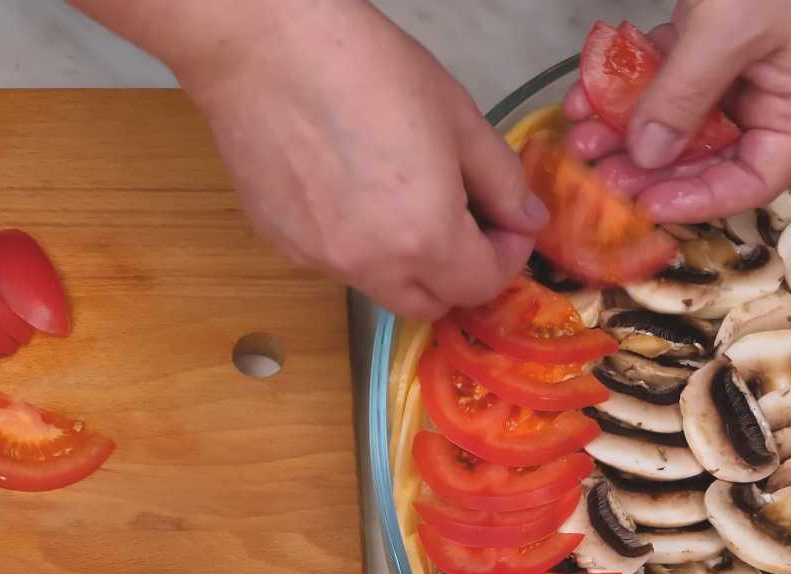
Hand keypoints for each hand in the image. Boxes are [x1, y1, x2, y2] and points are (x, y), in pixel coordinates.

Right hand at [171, 3, 545, 318]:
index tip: (506, 219)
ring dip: (405, 261)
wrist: (266, 51)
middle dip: (457, 272)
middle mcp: (370, 266)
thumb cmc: (368, 69)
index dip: (506, 255)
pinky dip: (357, 243)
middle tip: (462, 219)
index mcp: (424, 237)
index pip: (482, 285)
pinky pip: (336, 262)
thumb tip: (525, 219)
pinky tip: (345, 186)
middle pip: (430, 304)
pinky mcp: (282, 244)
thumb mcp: (458, 117)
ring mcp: (320, 260)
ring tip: (398, 195)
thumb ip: (501, 180)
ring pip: (380, 285)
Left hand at [563, 0, 790, 222]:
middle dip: (648, 166)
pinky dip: (621, 88)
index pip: (757, 178)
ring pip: (674, 118)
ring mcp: (735, 63)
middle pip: (707, 154)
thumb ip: (685, 97)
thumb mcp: (727, 31)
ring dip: (623, 131)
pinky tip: (581, 97)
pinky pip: (659, 77)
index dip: (705, 201)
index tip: (649, 204)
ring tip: (578, 139)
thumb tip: (646, 157)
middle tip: (598, 175)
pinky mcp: (703, 37)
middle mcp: (770, 91)